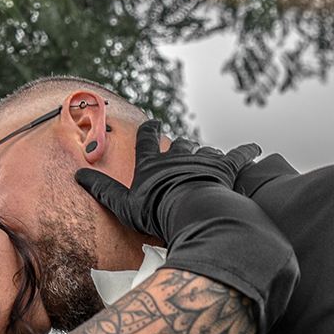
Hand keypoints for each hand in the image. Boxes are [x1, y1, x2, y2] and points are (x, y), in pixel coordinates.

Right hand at [75, 123, 238, 243]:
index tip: (153, 122)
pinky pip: (239, 155)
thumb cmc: (155, 211)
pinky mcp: (227, 167)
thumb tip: (77, 175)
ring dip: (206, 153)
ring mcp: (203, 160)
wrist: (192, 210)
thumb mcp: (122, 204)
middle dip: (180, 144)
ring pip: (206, 150)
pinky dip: (247, 151)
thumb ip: (102, 190)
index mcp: (153, 163)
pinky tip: (256, 149)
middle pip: (179, 144)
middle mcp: (178, 156)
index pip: (147, 139)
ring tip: (209, 156)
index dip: (149, 130)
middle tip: (181, 144)